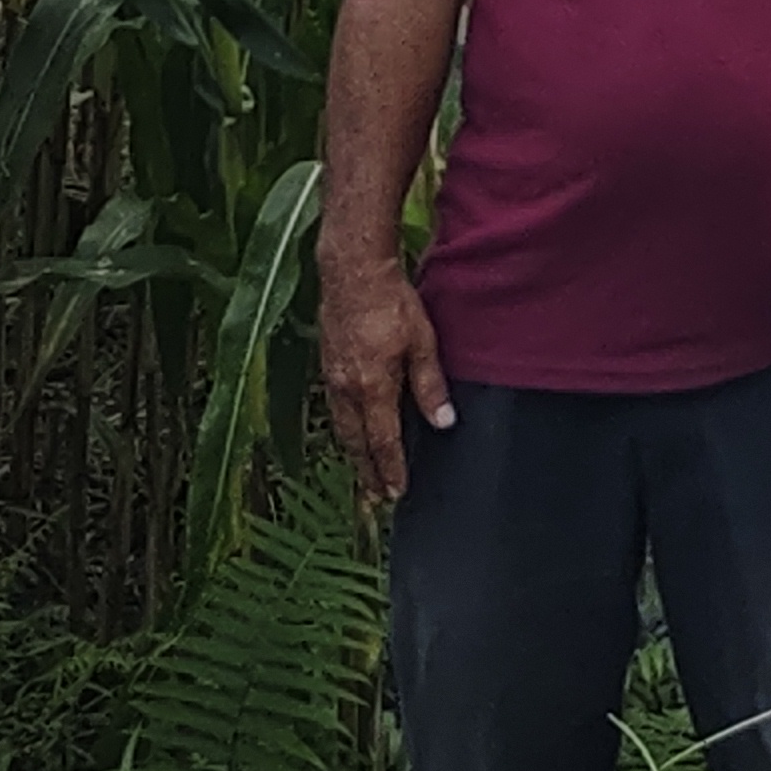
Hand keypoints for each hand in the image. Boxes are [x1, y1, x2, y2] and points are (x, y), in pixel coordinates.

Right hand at [319, 247, 451, 512]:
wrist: (351, 271)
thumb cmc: (390, 302)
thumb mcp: (422, 342)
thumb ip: (431, 386)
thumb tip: (444, 423)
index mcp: (372, 388)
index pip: (383, 442)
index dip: (390, 469)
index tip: (396, 492)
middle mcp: (347, 389)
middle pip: (357, 443)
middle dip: (367, 473)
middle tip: (375, 499)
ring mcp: (332, 377)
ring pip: (342, 427)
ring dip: (353, 454)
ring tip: (362, 474)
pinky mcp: (326, 363)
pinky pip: (334, 408)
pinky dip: (344, 428)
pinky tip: (350, 429)